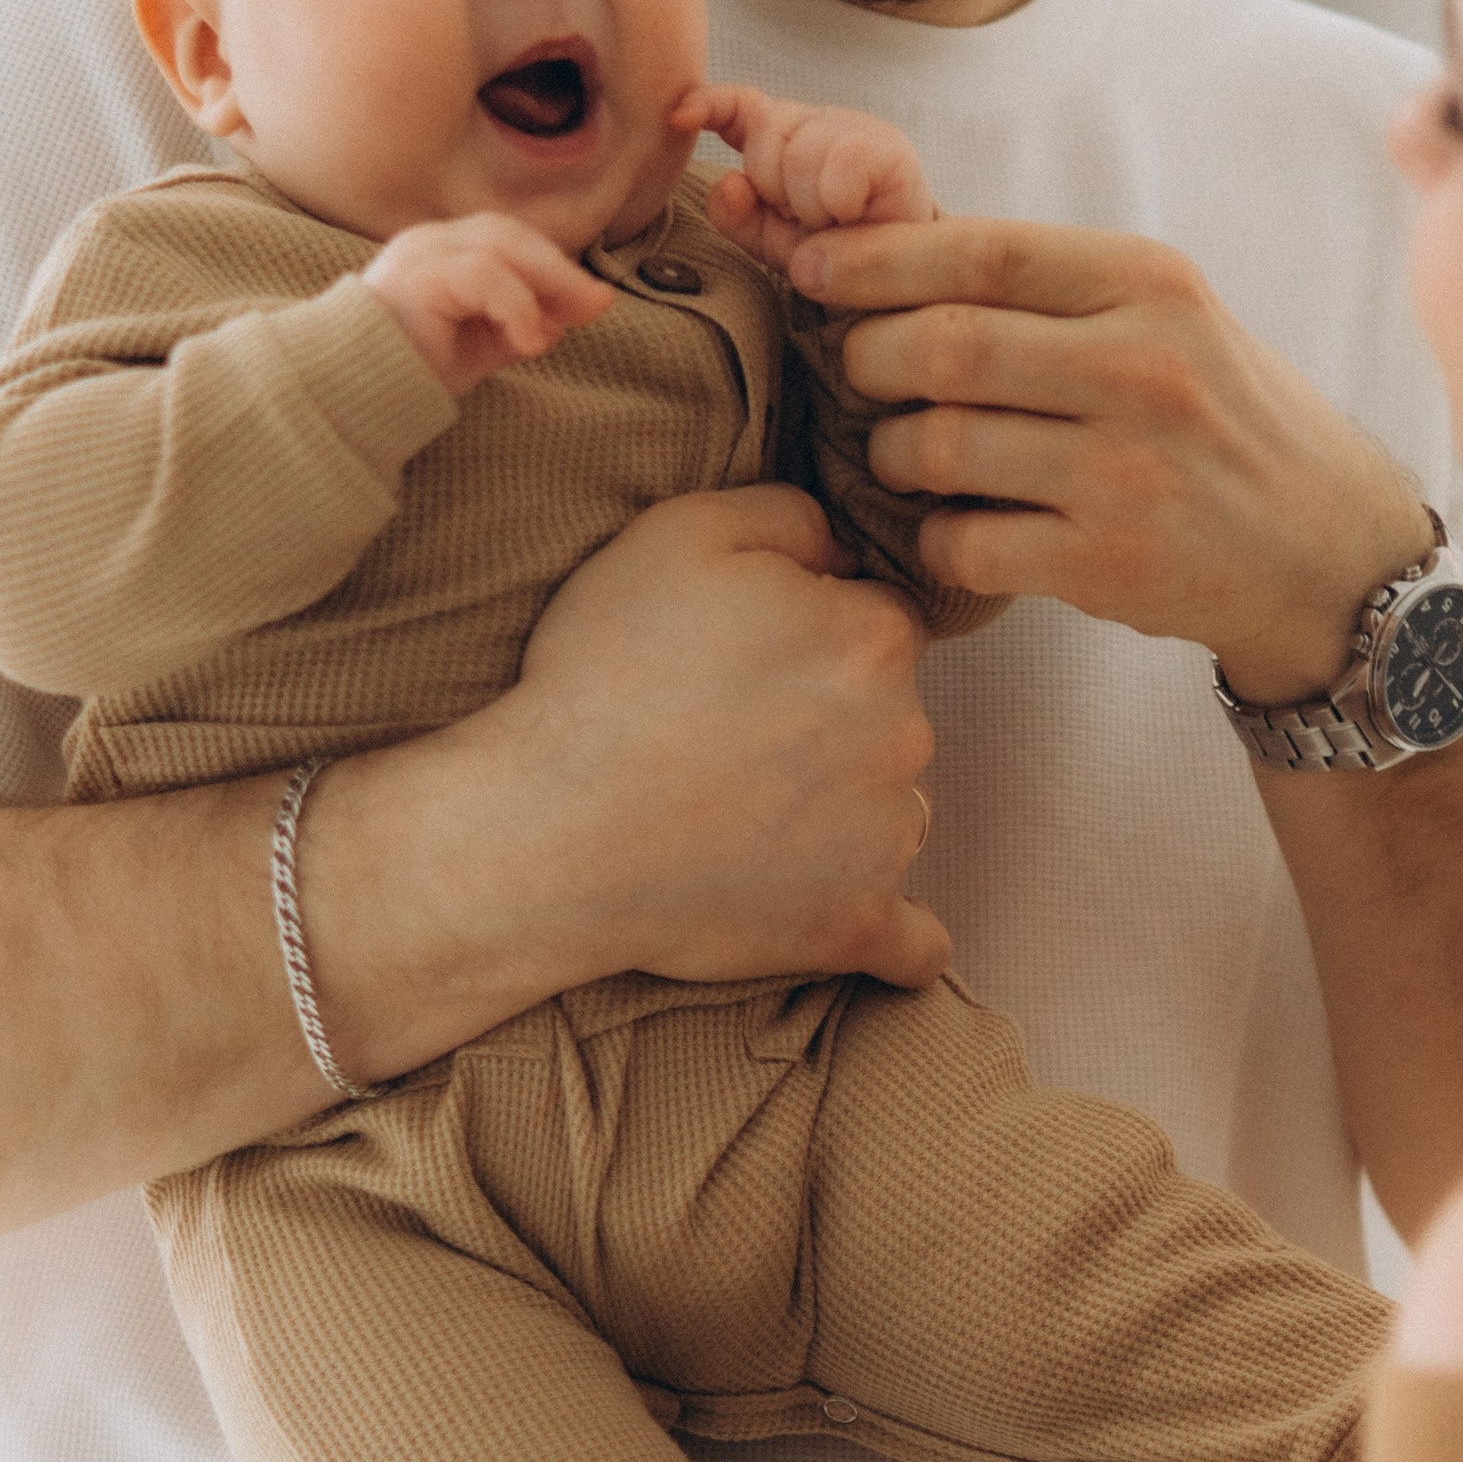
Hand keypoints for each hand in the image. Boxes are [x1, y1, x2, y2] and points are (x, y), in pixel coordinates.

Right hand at [363, 212, 613, 394]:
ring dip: (545, 285)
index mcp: (441, 250)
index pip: (509, 241)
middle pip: (509, 234)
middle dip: (559, 269)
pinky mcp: (416, 278)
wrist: (355, 398)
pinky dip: (517, 306)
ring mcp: (419, 254)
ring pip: (500, 246)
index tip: (594, 301)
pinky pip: (484, 275)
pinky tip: (529, 342)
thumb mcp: (480, 347)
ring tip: (560, 328)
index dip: (555, 266)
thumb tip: (572, 314)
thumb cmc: (410, 372)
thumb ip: (520, 325)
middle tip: (597, 304)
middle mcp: (428, 241)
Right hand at [476, 485, 946, 988]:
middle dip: (829, 720)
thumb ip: (788, 517)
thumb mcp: (681, 533)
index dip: (812, 632)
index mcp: (875, 636)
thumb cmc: (605, 675)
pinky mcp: (856, 925)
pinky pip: (913, 944)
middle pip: (889, 715)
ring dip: (845, 815)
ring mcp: (887, 839)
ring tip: (742, 820)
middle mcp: (906, 734)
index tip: (747, 659)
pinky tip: (869, 926)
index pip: (877, 621)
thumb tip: (839, 548)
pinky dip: (894, 936)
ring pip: (893, 812)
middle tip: (728, 737)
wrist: (549, 828)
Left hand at [682, 82, 935, 275]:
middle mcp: (823, 122)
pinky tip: (855, 215)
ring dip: (811, 205)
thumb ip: (737, 215)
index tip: (679, 118)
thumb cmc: (838, 260)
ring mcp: (859, 129)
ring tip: (835, 224)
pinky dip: (839, 202)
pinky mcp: (892, 149)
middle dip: (777, 188)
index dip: (710, 105)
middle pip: (767, 132)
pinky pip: (840, 165)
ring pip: (801, 153)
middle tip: (809, 220)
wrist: (901, 288)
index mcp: (790, 136)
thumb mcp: (773, 242)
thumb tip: (729, 182)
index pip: (742, 105)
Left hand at [783, 217, 1426, 697]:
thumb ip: (1052, 289)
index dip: (874, 260)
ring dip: (894, 451)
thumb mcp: (1168, 320)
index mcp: (1152, 285)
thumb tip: (887, 250)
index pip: (979, 254)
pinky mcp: (1109, 565)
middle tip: (855, 369)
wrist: (1328, 554)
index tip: (813, 267)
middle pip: (943, 349)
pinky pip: (964, 542)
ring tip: (903, 452)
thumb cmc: (1223, 422)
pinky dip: (935, 536)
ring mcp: (1127, 473)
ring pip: (941, 448)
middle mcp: (1145, 370)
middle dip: (868, 357)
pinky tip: (954, 527)